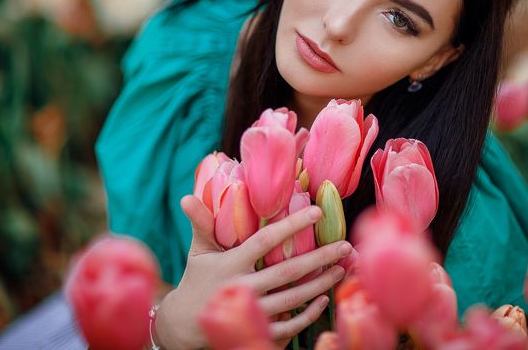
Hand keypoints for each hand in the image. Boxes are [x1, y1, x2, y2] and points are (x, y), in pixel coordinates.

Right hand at [154, 195, 351, 348]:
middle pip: (287, 271)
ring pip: (292, 298)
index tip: (317, 212)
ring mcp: (251, 311)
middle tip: (345, 246)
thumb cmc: (195, 280)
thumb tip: (186, 196)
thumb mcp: (198, 252)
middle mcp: (243, 287)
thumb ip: (201, 223)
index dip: (291, 225)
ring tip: (342, 269)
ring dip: (320, 284)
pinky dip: (307, 315)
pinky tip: (324, 300)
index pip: (265, 241)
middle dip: (319, 257)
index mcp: (230, 263)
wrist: (182, 325)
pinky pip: (287, 325)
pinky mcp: (255, 331)